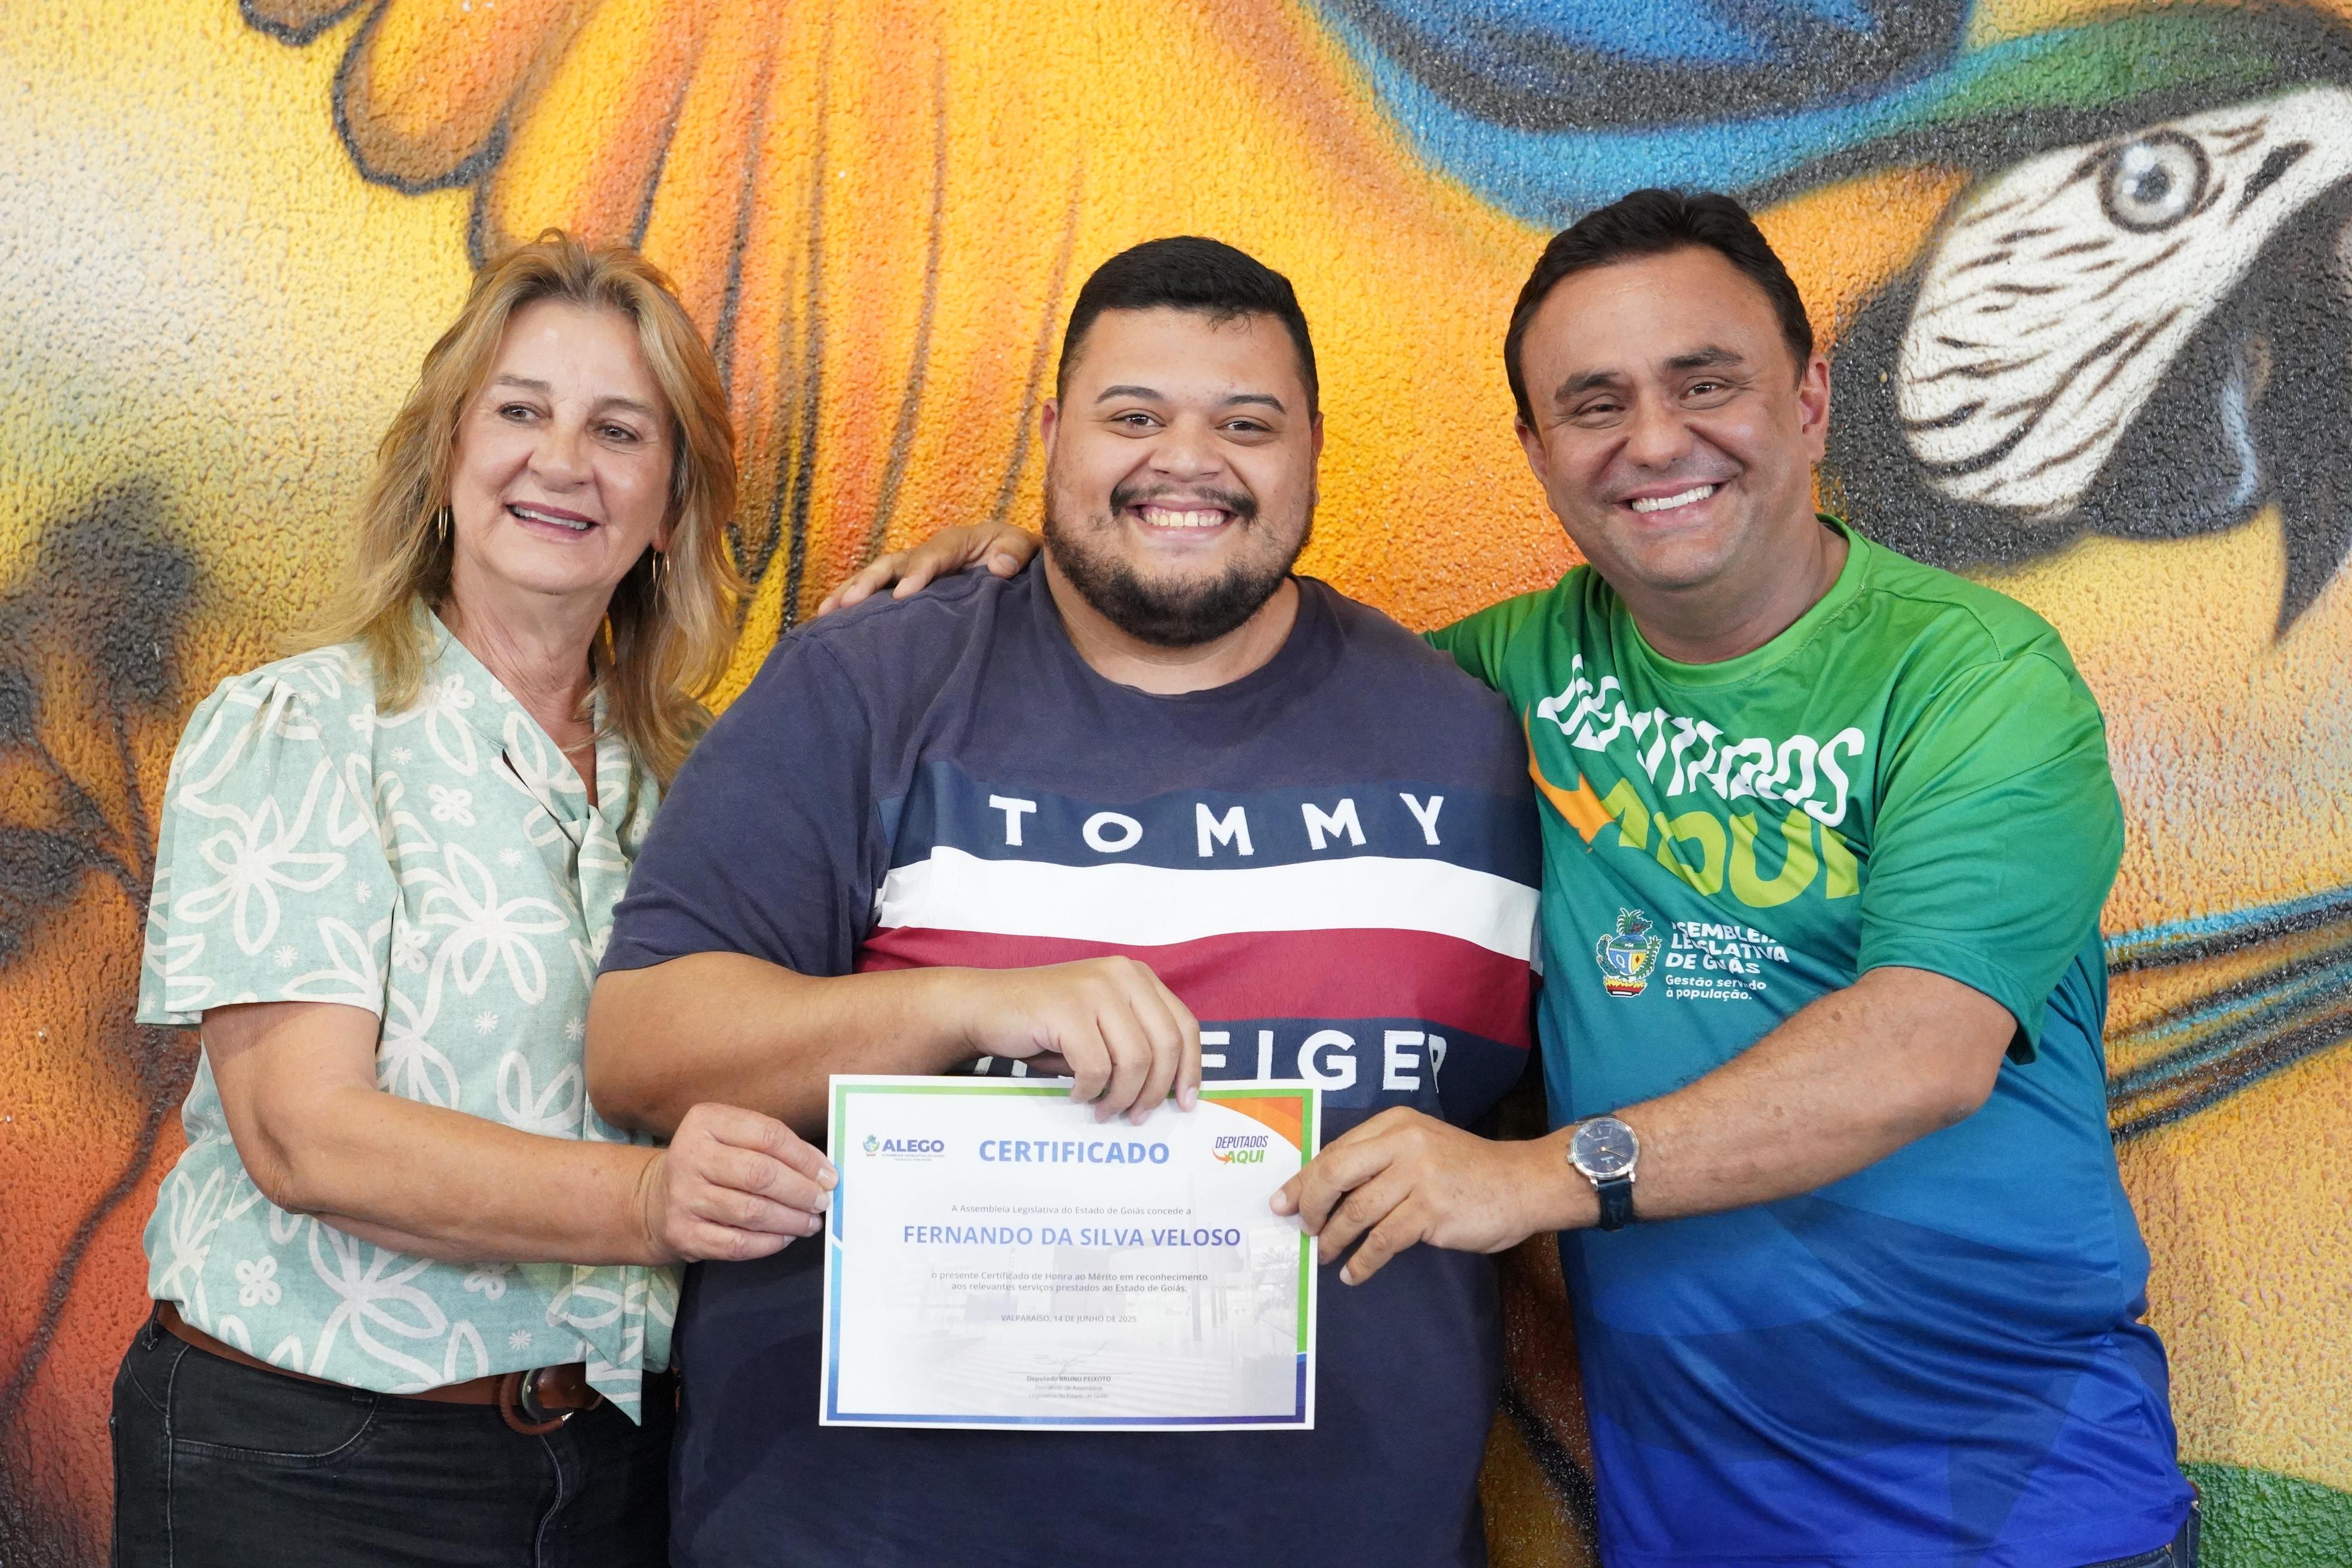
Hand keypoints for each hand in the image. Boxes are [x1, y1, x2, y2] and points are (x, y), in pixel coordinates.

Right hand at [637, 1102, 837, 1263]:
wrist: (658, 1199)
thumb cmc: (712, 1164)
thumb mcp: (735, 1137)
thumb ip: (775, 1146)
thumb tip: (823, 1172)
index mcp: (706, 1121)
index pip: (768, 1136)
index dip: (805, 1158)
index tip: (829, 1176)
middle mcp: (690, 1156)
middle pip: (761, 1175)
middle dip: (801, 1192)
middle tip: (823, 1202)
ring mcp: (683, 1197)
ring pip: (751, 1212)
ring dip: (791, 1220)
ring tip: (811, 1222)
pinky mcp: (683, 1233)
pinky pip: (737, 1243)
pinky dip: (769, 1243)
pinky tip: (785, 1237)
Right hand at [816, 523, 1039, 615]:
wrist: (1013, 557)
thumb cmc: (1015, 552)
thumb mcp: (1022, 547)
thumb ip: (1014, 553)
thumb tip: (1000, 567)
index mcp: (954, 543)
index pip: (931, 556)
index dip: (916, 574)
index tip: (902, 595)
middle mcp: (926, 554)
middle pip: (891, 564)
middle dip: (867, 583)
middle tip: (846, 604)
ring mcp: (913, 569)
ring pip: (877, 577)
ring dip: (850, 593)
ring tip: (824, 614)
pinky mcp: (908, 587)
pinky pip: (879, 593)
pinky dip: (856, 604)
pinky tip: (834, 624)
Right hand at [953, 958, 1200, 1123]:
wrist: (985, 1007)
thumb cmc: (1046, 1025)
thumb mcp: (1102, 1027)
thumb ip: (1136, 1043)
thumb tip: (1173, 1092)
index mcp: (1137, 977)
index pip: (1184, 1025)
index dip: (1190, 1069)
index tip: (1185, 1103)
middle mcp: (1122, 974)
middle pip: (1166, 1045)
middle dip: (1155, 1091)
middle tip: (1137, 1117)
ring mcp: (1095, 988)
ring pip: (1135, 1059)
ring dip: (1121, 1096)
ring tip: (1104, 1111)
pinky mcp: (1068, 1008)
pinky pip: (1096, 1066)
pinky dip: (1088, 1090)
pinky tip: (1076, 1093)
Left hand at [1271, 1110, 1563, 1283]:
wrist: (1523, 1184)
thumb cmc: (1467, 1171)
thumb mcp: (1421, 1148)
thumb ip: (1379, 1161)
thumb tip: (1325, 1192)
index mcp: (1395, 1123)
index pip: (1335, 1151)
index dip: (1304, 1180)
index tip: (1283, 1201)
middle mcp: (1403, 1143)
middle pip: (1335, 1174)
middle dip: (1311, 1206)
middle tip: (1302, 1230)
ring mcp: (1418, 1176)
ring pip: (1356, 1211)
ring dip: (1334, 1239)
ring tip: (1325, 1255)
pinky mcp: (1432, 1210)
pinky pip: (1383, 1241)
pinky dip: (1362, 1261)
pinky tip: (1354, 1273)